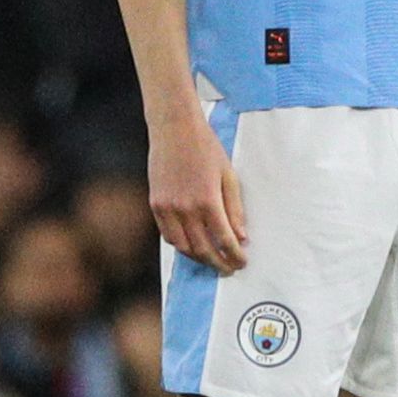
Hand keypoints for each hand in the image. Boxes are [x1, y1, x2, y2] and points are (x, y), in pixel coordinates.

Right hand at [147, 107, 246, 273]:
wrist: (174, 128)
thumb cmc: (206, 147)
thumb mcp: (228, 175)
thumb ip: (234, 209)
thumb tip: (241, 237)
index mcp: (208, 200)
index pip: (224, 240)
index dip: (235, 256)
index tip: (242, 262)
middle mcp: (186, 208)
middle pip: (203, 249)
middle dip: (218, 263)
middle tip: (229, 269)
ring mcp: (167, 207)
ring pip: (183, 247)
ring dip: (199, 258)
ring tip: (211, 259)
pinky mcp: (155, 204)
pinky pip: (167, 234)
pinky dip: (181, 245)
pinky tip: (192, 245)